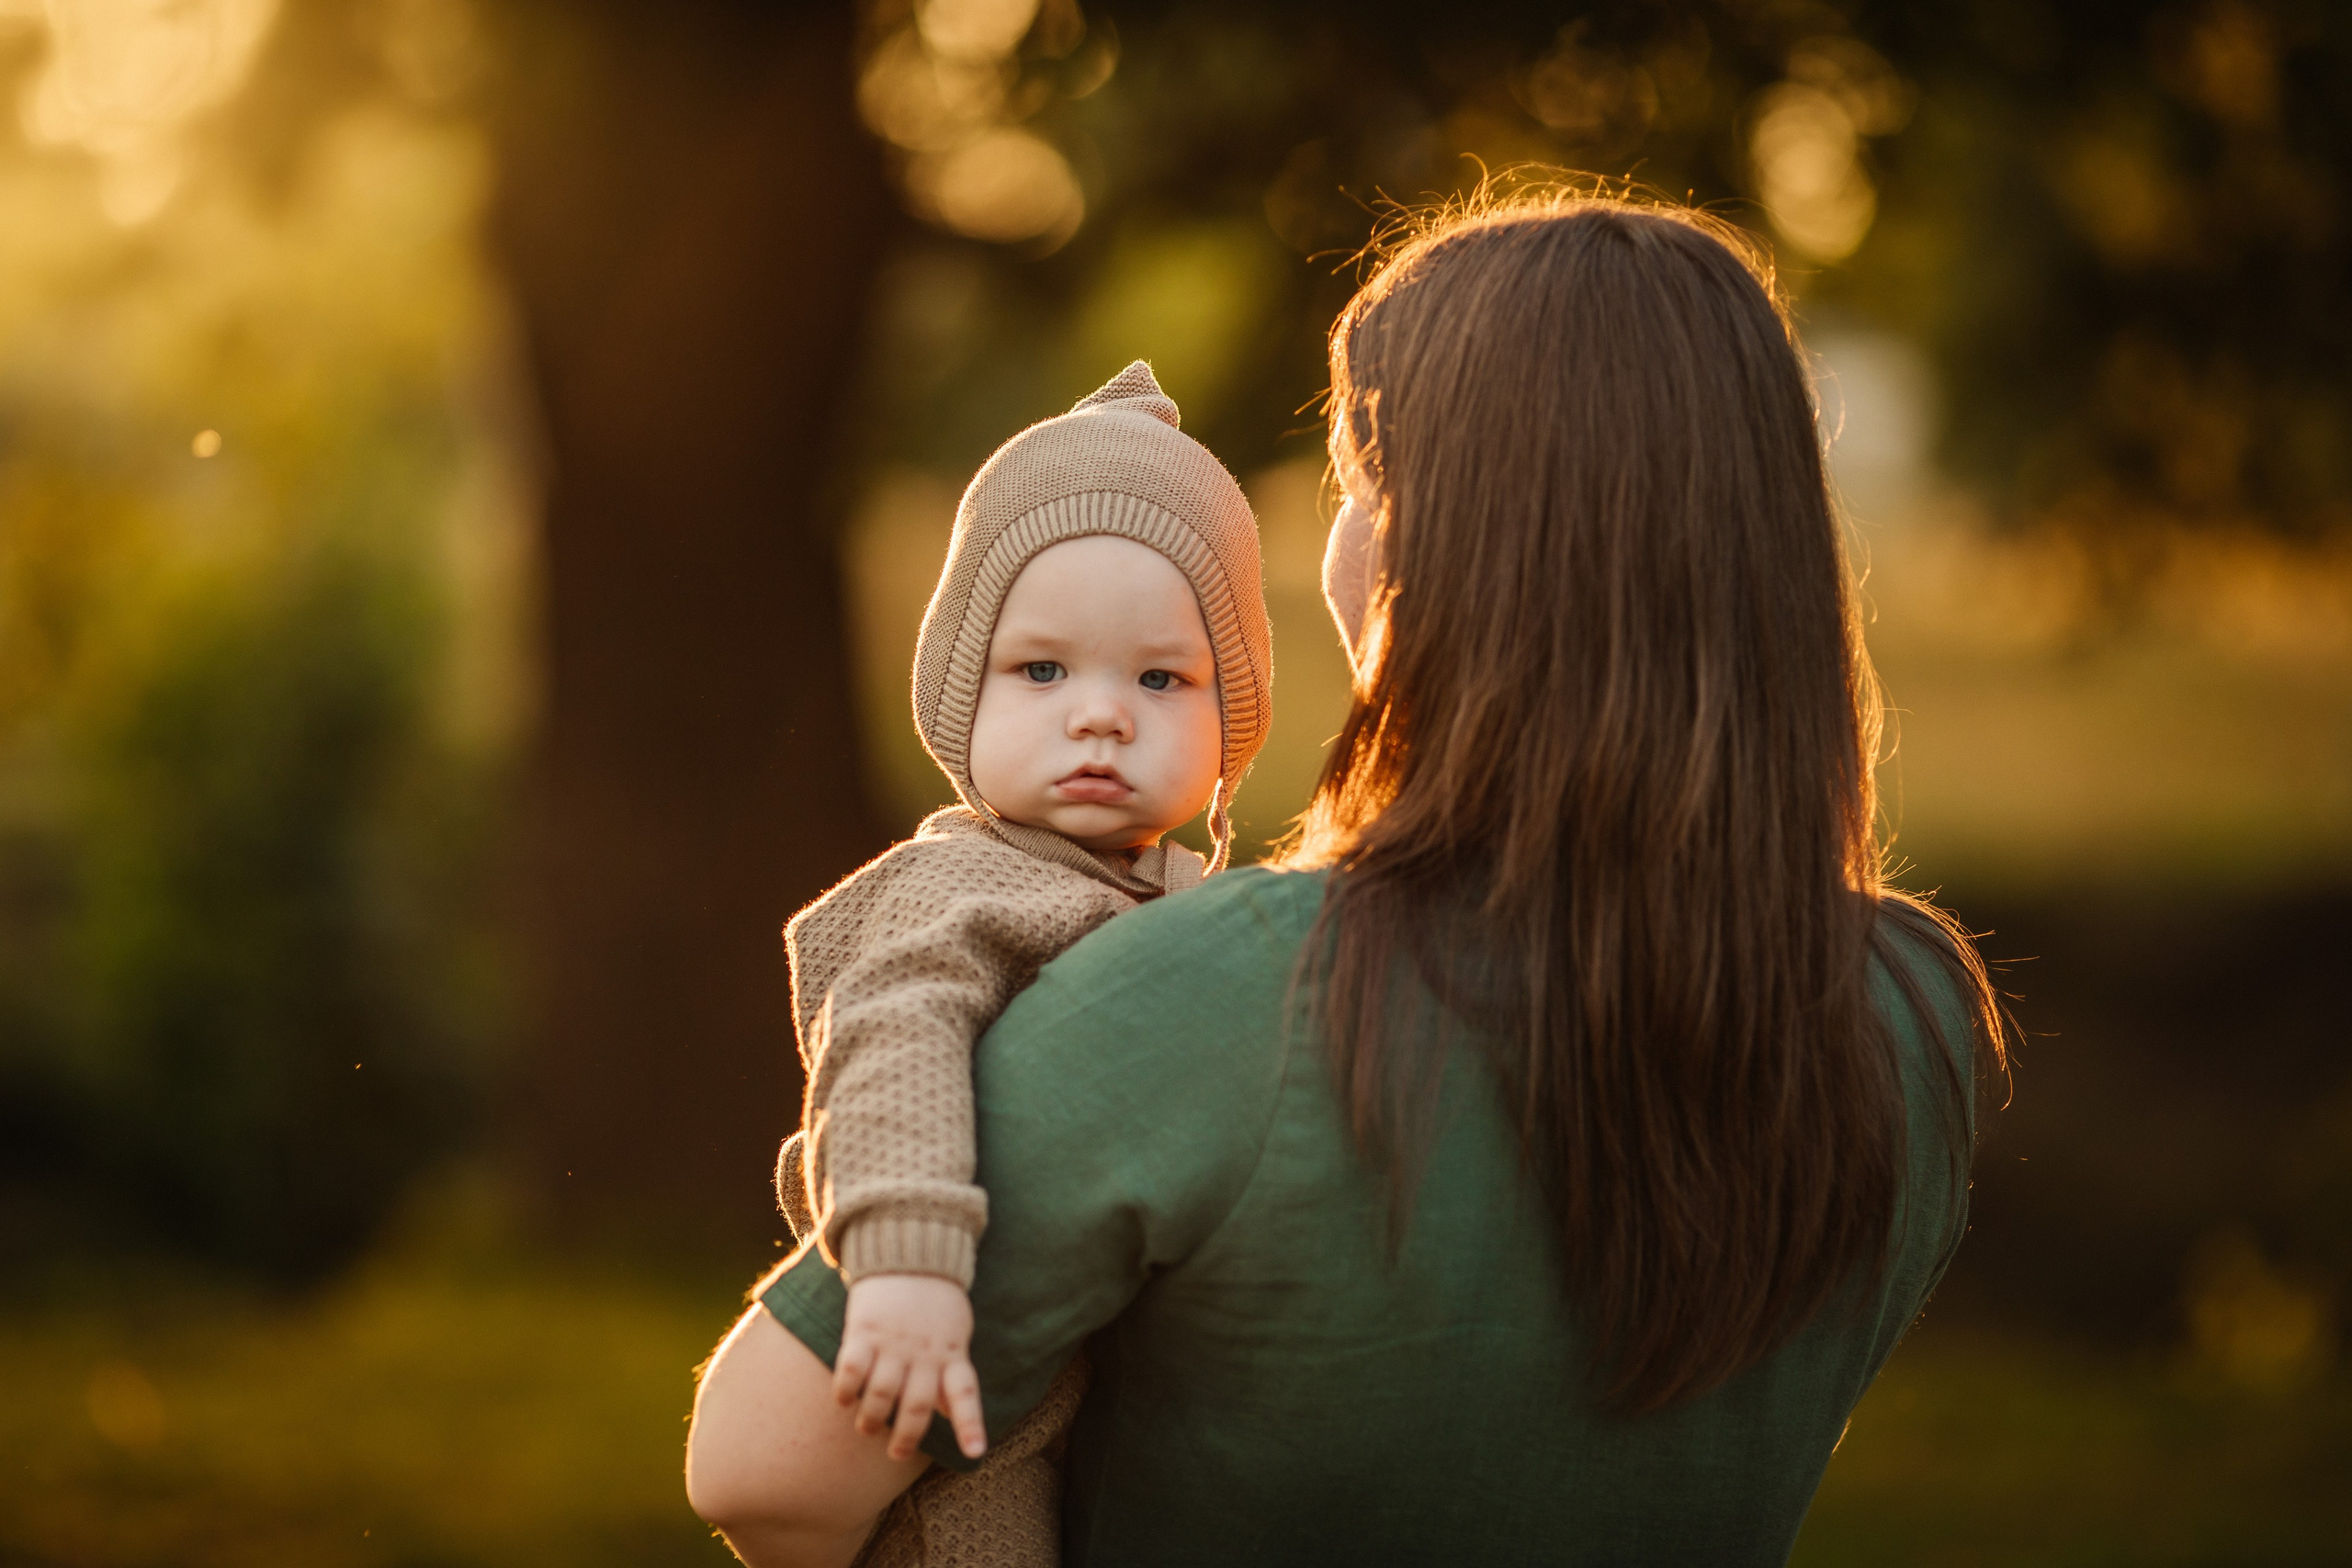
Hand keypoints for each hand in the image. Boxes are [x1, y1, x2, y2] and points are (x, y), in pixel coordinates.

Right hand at [834, 1273, 987, 1461]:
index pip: (966, 1395)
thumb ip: (951, 1371)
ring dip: (872, 1418)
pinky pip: (851, 1369)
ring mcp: (894, 1342)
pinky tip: (843, 1401)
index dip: (971, 1426)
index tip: (976, 1453)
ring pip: (881, 1394)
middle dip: (906, 1437)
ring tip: (867, 1428)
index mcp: (952, 1354)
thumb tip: (947, 1411)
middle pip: (916, 1406)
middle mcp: (924, 1353)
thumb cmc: (935, 1302)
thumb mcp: (956, 1334)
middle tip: (896, 1453)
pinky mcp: (865, 1330)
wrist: (910, 1254)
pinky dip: (845, 1391)